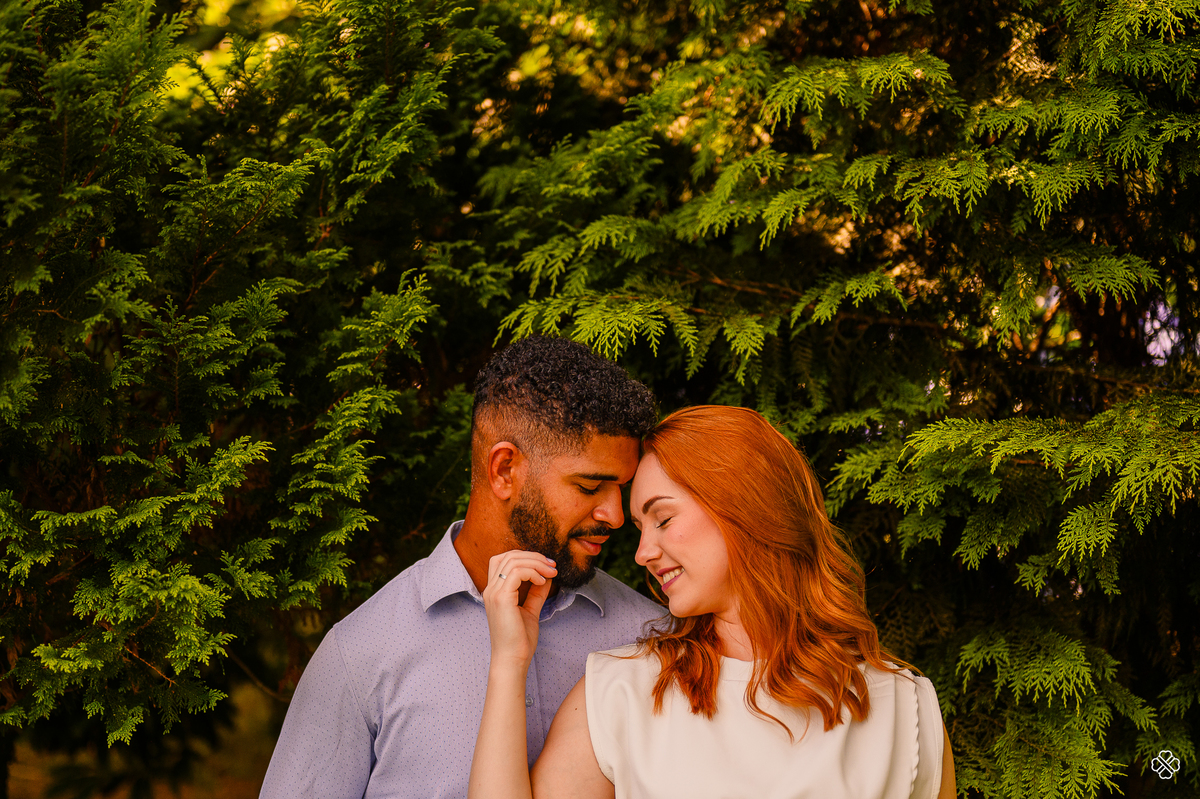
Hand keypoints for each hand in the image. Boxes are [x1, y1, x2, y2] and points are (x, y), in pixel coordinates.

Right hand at [482, 550, 556, 672]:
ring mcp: (494, 593)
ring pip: (513, 560)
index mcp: (494, 591)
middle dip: (533, 556)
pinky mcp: (502, 599)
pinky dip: (533, 572)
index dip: (525, 556)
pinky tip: (542, 582)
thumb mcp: (530, 610)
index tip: (546, 566)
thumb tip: (547, 576)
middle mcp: (490, 589)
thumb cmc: (519, 640)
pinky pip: (517, 572)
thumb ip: (536, 592)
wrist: (513, 659)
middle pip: (508, 556)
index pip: (503, 560)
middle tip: (552, 565)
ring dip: (536, 563)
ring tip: (551, 572)